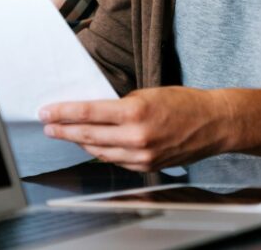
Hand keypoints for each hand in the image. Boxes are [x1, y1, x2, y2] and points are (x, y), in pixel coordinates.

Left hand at [39, 87, 231, 171]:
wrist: (214, 123)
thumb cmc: (183, 102)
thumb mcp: (147, 93)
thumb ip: (119, 104)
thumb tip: (93, 110)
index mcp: (135, 112)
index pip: (88, 113)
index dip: (63, 113)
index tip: (46, 112)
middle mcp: (136, 137)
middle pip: (88, 136)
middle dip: (63, 130)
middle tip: (47, 125)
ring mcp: (141, 156)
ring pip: (99, 151)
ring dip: (79, 143)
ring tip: (64, 134)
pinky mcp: (147, 166)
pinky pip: (115, 160)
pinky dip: (101, 152)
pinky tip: (91, 145)